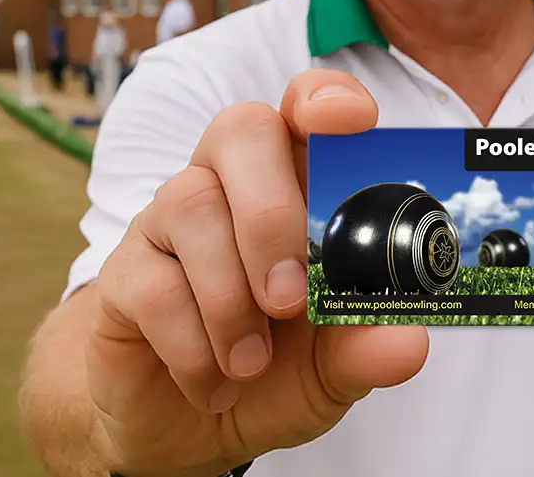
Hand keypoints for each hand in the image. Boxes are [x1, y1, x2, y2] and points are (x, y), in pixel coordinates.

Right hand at [84, 69, 429, 476]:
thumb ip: (366, 348)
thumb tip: (410, 342)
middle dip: (271, 211)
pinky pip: (153, 284)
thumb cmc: (273, 372)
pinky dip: (194, 345)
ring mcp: (169, 222)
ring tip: (253, 363)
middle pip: (241, 131)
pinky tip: (217, 383)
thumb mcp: (333, 369)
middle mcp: (230, 185)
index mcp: (296, 185)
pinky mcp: (123, 274)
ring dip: (230, 296)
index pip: (305, 108)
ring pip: (191, 204)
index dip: (326, 98)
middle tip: (288, 298)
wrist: (186, 434)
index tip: (351, 120)